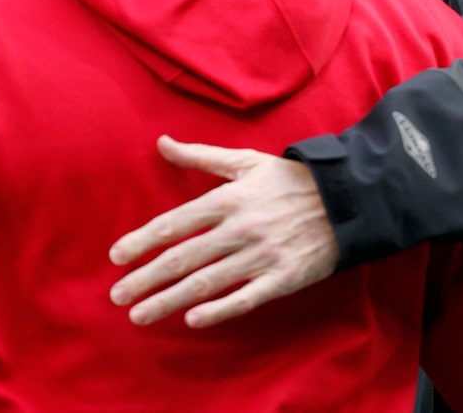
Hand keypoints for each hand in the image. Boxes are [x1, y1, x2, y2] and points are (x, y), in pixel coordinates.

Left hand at [109, 137, 338, 326]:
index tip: (116, 257)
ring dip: (169, 301)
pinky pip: (245, 298)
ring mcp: (262, 255)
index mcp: (230, 198)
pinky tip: (192, 319)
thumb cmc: (289, 178)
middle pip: (184, 257)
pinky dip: (218, 311)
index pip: (176, 222)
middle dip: (146, 279)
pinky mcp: (283, 277)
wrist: (346, 199)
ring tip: (141, 315)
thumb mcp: (245, 160)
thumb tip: (161, 143)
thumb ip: (200, 155)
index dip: (143, 240)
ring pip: (207, 283)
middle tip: (117, 296)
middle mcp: (241, 228)